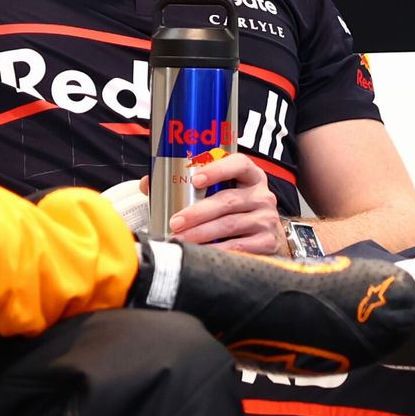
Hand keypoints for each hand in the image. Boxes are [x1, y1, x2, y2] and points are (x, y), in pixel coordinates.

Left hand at [167, 152, 283, 252]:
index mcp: (249, 175)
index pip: (238, 164)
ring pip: (229, 225)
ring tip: (181, 239)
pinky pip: (239, 246)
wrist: (264, 234)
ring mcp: (267, 219)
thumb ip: (185, 183)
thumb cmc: (232, 207)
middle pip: (227, 201)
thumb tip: (147, 184)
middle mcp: (261, 195)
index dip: (217, 170)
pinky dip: (218, 250)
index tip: (195, 179)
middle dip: (197, 213)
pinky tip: (202, 252)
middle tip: (175, 222)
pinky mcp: (267, 241)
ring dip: (202, 233)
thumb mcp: (217, 190)